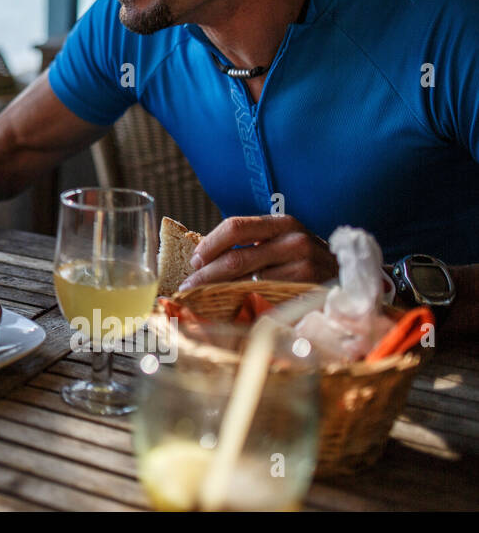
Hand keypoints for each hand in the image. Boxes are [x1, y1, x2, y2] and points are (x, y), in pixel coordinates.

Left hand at [179, 214, 337, 289]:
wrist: (347, 279)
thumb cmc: (304, 260)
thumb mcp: (282, 243)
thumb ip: (251, 246)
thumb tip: (203, 258)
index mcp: (281, 223)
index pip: (236, 227)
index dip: (210, 244)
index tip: (194, 260)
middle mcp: (294, 240)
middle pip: (237, 257)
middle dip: (206, 274)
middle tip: (187, 287)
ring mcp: (303, 267)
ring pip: (248, 281)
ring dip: (221, 292)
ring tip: (202, 298)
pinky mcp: (307, 291)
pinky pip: (266, 299)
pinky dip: (245, 304)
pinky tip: (233, 308)